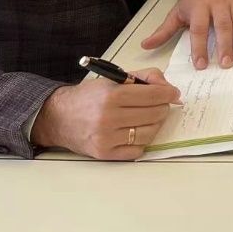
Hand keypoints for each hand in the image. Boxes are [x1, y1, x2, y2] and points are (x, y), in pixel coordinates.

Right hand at [30, 68, 180, 159]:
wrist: (58, 117)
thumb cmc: (90, 96)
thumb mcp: (115, 78)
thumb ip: (145, 77)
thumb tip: (170, 89)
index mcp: (112, 96)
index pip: (154, 96)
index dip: (169, 94)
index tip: (173, 94)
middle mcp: (109, 118)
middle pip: (155, 114)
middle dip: (162, 107)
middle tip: (158, 105)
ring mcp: (106, 139)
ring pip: (150, 133)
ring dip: (155, 124)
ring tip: (147, 117)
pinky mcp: (104, 154)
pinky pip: (137, 150)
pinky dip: (142, 141)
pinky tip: (136, 131)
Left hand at [141, 0, 232, 69]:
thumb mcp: (178, 11)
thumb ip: (164, 31)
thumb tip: (146, 45)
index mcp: (199, 7)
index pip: (198, 29)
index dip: (199, 47)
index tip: (201, 64)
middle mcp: (218, 4)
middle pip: (222, 26)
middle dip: (224, 46)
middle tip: (225, 64)